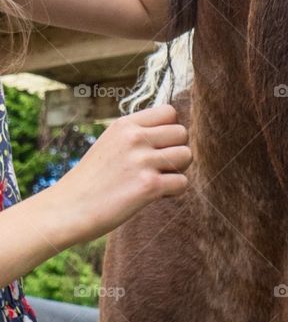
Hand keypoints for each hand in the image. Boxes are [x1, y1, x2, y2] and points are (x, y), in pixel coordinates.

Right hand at [43, 104, 191, 244]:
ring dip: (177, 171)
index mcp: (125, 125)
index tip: (157, 147)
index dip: (170, 130)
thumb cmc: (91, 180)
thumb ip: (137, 135)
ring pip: (186, 156)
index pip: (170, 112)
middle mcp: (134, 138)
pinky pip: (182, 182)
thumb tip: (174, 131)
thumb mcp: (110, 144)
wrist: (67, 209)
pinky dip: (173, 192)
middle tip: (159, 168)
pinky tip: (153, 195)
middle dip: (176, 151)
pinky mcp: (148, 186)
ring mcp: (142, 161)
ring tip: (156, 181)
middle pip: (182, 133)